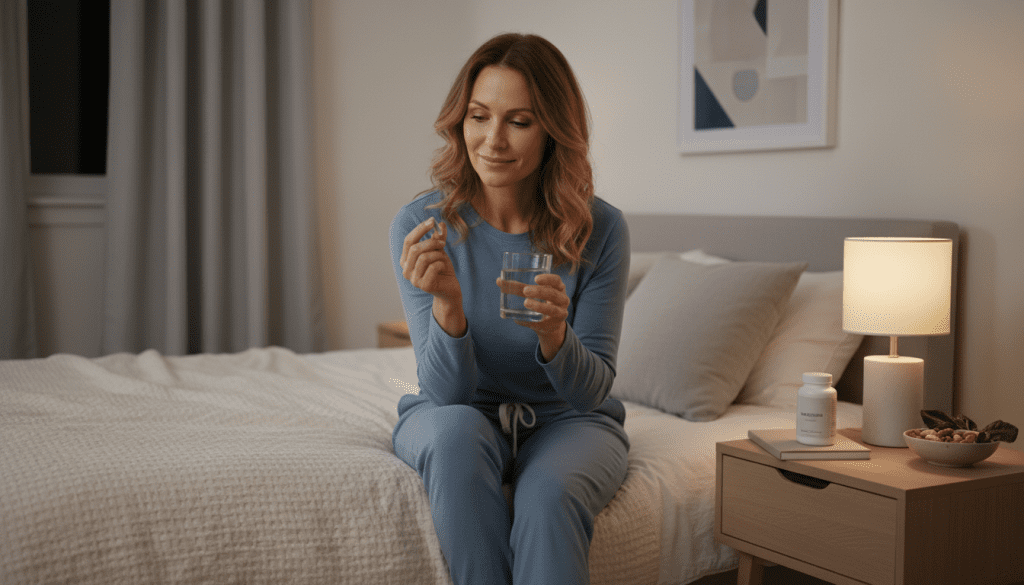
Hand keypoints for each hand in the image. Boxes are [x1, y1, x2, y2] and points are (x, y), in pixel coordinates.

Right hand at [401, 218, 464, 335]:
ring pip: (424, 257)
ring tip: (443, 258)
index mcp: (406, 260)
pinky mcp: (424, 286)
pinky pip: (433, 267)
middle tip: (443, 242)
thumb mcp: (440, 251)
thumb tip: (440, 223)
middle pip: (415, 249)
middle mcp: (406, 270)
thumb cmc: (442, 269)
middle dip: (431, 242)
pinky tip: (443, 268)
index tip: (432, 220)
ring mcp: (414, 280)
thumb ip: (438, 238)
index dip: (419, 229)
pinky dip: (442, 263)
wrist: (450, 289)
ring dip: (438, 254)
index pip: (408, 241)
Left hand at [496, 272, 568, 360]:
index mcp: (558, 287)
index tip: (536, 278)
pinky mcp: (555, 324)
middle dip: (539, 291)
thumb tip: (498, 281)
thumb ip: (518, 288)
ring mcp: (561, 312)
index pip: (556, 280)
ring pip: (552, 309)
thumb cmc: (539, 302)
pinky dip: (535, 320)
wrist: (549, 324)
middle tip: (525, 290)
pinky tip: (524, 319)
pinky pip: (546, 322)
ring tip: (526, 303)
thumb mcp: (532, 293)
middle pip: (553, 293)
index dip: (547, 279)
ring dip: (539, 306)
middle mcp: (562, 298)